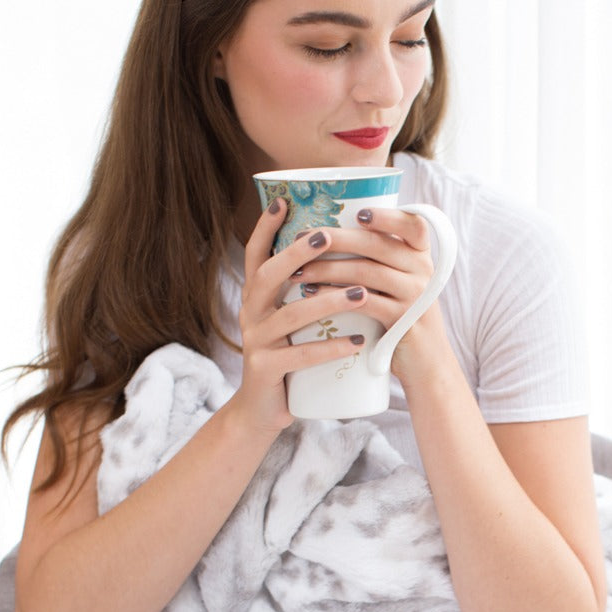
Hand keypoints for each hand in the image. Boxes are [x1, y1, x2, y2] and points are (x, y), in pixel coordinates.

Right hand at [231, 199, 370, 433]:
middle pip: (269, 275)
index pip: (256, 255)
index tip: (284, 201)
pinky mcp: (265, 370)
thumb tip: (345, 258)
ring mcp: (255, 342)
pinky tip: (356, 343)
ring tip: (361, 294)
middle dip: (297, 253)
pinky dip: (329, 348)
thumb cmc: (287, 359)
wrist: (262, 411)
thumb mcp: (292, 322)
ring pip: (290, 315)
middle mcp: (250, 314)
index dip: (265, 228)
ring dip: (327, 302)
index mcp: (256, 298)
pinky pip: (299, 356)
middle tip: (328, 236)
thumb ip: (307, 293)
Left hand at [291, 205, 448, 383]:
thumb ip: (378, 260)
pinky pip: (365, 302)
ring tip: (298, 271)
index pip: (412, 224)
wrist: (426, 364)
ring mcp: (416, 295)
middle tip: (302, 239)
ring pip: (366, 271)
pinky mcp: (404, 320)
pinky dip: (335, 296)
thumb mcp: (400, 284)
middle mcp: (423, 270)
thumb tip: (328, 234)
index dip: (387, 215)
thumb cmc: (402, 318)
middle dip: (336, 239)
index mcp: (421, 255)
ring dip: (327, 268)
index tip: (358, 213)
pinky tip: (313, 294)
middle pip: (378, 244)